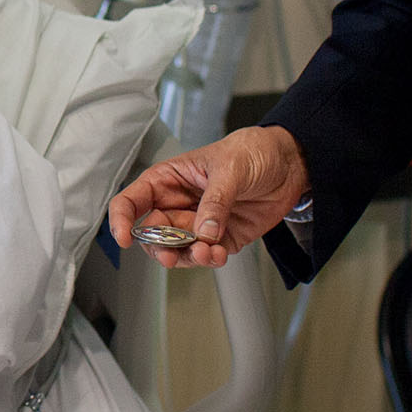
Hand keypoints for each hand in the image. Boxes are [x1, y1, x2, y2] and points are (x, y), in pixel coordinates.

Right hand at [107, 125, 309, 269]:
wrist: (290, 164)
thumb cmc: (253, 151)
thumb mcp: (231, 168)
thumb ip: (215, 201)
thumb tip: (203, 231)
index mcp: (169, 179)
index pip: (132, 200)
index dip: (121, 219)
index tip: (125, 237)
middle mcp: (179, 204)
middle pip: (152, 234)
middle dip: (160, 247)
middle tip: (173, 253)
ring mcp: (199, 224)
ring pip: (177, 251)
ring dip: (187, 258)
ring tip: (206, 253)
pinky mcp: (221, 239)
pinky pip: (207, 257)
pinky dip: (210, 260)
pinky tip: (219, 254)